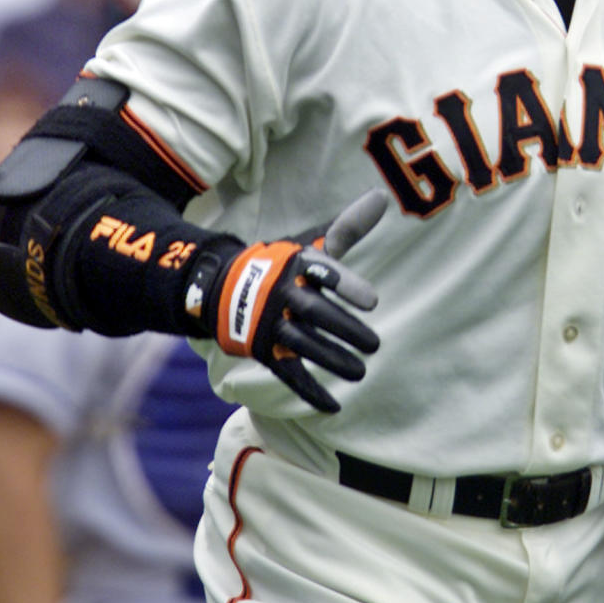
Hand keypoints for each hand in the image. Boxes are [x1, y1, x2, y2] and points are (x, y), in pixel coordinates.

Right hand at [188, 190, 386, 411]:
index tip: (372, 301)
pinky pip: (288, 373)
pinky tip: (334, 405)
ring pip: (303, 344)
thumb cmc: (280, 264)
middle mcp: (282, 293)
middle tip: (375, 345)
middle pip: (316, 312)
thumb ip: (348, 227)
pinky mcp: (263, 349)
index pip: (322, 272)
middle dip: (345, 329)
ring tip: (361, 373)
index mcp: (296, 264)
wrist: (221, 286)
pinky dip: (310, 391)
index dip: (346, 285)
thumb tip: (382, 196)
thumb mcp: (310, 244)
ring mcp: (270, 323)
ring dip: (331, 360)